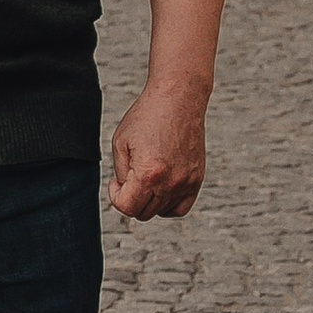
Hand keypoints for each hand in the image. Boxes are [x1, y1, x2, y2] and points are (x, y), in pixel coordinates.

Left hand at [109, 80, 207, 219]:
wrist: (178, 99)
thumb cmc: (147, 117)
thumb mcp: (121, 143)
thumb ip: (121, 174)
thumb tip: (126, 193)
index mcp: (149, 174)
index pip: (127, 207)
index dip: (116, 196)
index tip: (116, 181)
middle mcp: (170, 182)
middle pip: (143, 213)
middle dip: (131, 198)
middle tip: (129, 176)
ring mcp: (186, 182)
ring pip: (161, 212)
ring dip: (148, 200)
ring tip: (144, 178)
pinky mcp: (197, 179)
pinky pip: (180, 208)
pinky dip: (168, 205)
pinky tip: (159, 189)